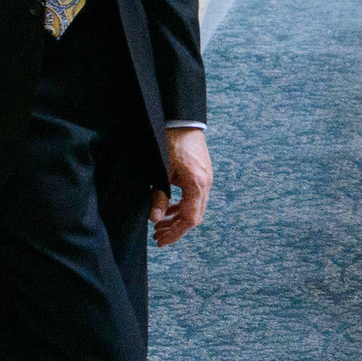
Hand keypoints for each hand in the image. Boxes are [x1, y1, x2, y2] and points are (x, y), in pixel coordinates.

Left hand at [152, 126, 212, 245]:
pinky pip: (195, 197)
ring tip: (160, 225)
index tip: (161, 241)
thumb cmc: (170, 142)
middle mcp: (205, 183)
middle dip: (176, 229)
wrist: (183, 120)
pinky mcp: (203, 174)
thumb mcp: (161, 172)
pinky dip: (182, 206)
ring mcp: (206, 178)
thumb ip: (159, 197)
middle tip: (158, 236)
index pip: (189, 219)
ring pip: (195, 208)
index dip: (175, 233)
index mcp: (197, 184)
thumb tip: (155, 219)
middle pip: (194, 217)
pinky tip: (169, 209)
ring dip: (178, 218)